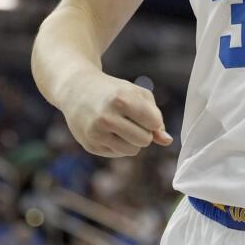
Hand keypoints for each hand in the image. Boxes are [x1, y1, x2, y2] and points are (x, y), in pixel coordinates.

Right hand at [57, 68, 172, 157]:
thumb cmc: (113, 91)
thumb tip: (167, 141)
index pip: (153, 123)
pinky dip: (118, 145)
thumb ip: (156, 116)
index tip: (142, 112)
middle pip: (145, 140)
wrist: (76, 90)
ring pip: (133, 151)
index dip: (152, 119)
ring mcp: (97, 133)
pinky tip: (108, 131)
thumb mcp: (136, 94)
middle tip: (131, 120)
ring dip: (132, 141)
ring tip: (120, 126)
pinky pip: (118, 154)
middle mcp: (107, 117)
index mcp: (121, 99)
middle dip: (144, 132)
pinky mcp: (90, 145)